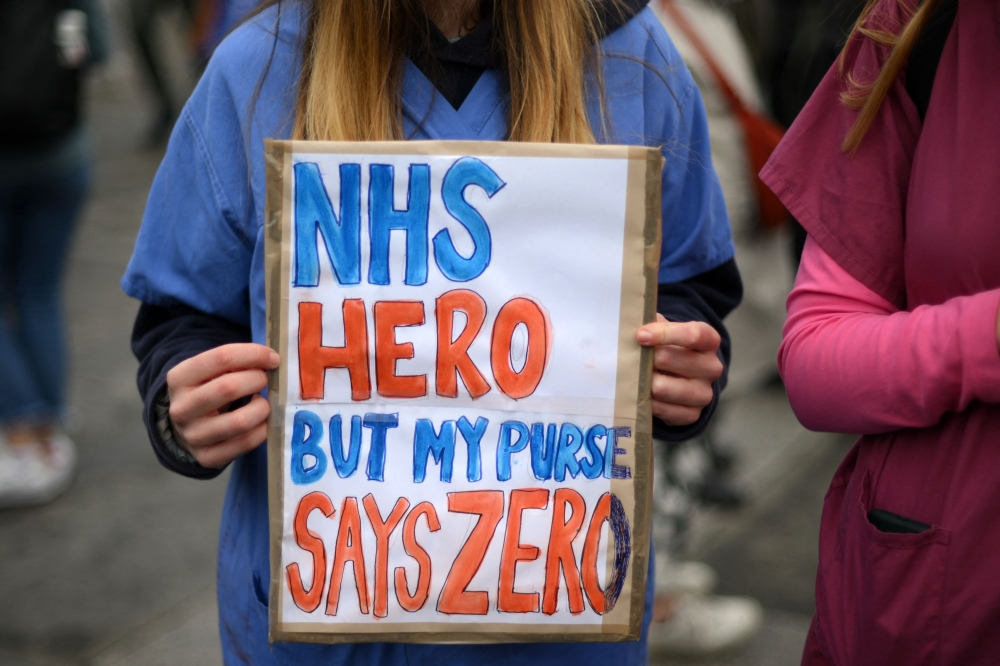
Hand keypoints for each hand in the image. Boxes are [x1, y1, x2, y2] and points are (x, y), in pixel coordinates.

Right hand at [166, 343, 280, 467]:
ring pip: (240, 421)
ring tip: (263, 402)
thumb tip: (270, 360)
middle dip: (257, 380)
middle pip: (229, 388)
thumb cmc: (207, 392)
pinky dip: (263, 430)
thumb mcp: (210, 372)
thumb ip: (235, 363)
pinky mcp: (207, 457)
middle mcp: (181, 409)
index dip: (253, 355)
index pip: (221, 358)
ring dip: (262, 408)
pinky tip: (263, 421)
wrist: (186, 429)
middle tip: (267, 380)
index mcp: (179, 378)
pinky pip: (246, 443)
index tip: (273, 358)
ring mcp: (193, 436)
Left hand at [636, 314, 722, 425]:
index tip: (640, 335)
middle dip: (645, 359)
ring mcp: (704, 393)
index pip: (692, 335)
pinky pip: (661, 409)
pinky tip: (639, 393)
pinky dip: (646, 401)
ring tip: (632, 376)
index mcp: (708, 341)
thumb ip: (652, 324)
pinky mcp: (692, 414)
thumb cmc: (670, 348)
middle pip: (671, 360)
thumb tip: (628, 324)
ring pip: (663, 388)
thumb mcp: (665, 331)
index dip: (664, 334)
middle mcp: (711, 367)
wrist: (683, 378)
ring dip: (642, 382)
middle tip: (628, 358)